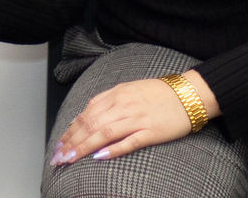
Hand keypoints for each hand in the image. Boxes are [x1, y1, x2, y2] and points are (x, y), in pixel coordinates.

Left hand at [49, 73, 215, 166]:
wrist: (188, 94)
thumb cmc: (158, 93)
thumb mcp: (128, 89)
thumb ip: (107, 100)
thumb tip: (86, 113)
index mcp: (116, 94)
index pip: (86, 114)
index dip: (70, 131)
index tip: (59, 144)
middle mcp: (123, 105)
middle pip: (91, 124)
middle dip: (71, 142)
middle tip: (58, 157)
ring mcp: (137, 119)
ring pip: (104, 133)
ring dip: (84, 147)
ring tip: (70, 159)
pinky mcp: (151, 132)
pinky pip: (128, 141)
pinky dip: (112, 149)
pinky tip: (99, 157)